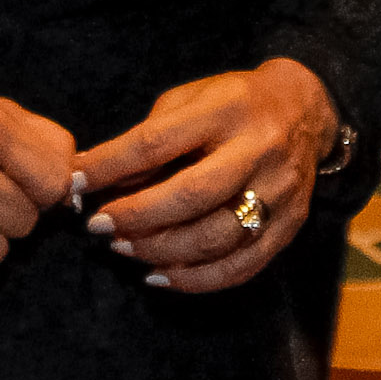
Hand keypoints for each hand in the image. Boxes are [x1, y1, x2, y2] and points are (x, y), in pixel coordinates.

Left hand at [72, 58, 339, 293]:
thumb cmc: (232, 103)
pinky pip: (240, 267)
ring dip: (160, 250)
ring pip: (215, 238)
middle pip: (190, 195)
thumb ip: (151, 137)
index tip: (74, 181)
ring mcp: (279, 192)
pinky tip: (160, 276)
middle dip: (136, 216)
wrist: (306, 111)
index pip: (157, 142)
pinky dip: (195, 280)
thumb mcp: (191, 99)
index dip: (110, 165)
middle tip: (99, 226)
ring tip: (124, 248)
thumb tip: (102, 182)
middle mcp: (258, 150)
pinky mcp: (290, 227)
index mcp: (227, 110)